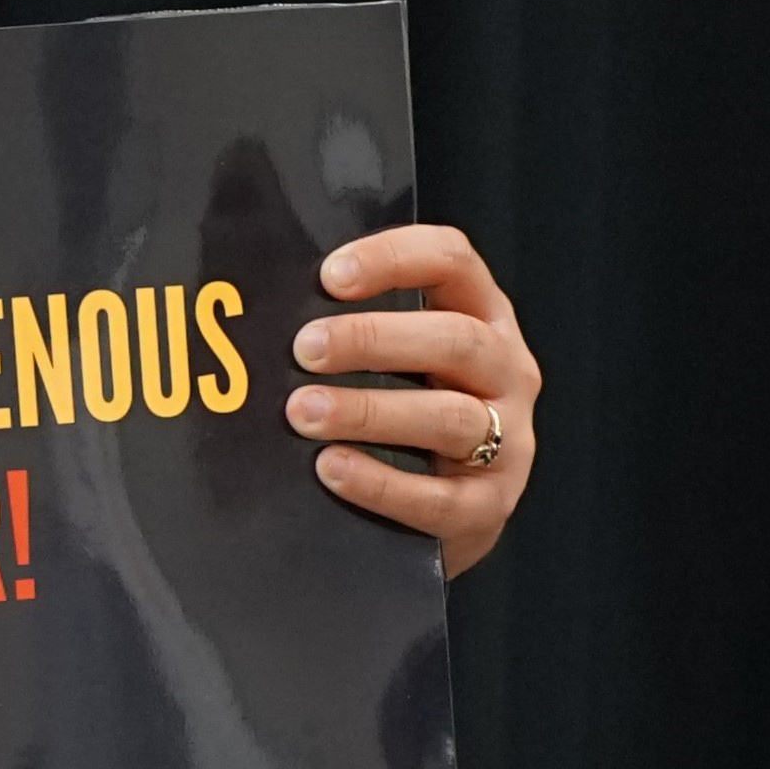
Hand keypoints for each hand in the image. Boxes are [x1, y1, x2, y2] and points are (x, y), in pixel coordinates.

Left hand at [285, 225, 539, 578]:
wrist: (443, 510)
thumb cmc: (401, 410)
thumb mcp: (393, 357)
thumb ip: (348, 323)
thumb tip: (261, 303)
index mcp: (481, 317)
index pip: (452, 261)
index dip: (394, 258)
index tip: (329, 276)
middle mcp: (506, 372)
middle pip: (456, 339)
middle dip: (373, 339)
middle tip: (304, 349)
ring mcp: (508, 441)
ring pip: (451, 417)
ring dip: (369, 411)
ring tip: (302, 412)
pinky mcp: (487, 506)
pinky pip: (439, 498)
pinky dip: (380, 482)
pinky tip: (330, 468)